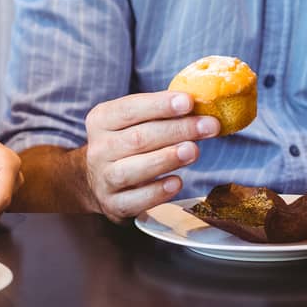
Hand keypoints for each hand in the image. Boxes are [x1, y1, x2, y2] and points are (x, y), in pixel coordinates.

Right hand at [82, 91, 218, 220]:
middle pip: (138, 138)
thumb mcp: (133, 121)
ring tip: (193, 151)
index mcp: (102, 120)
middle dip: (177, 130)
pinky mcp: (114, 205)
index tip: (188, 102)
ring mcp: (104, 179)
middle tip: (208, 126)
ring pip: (133, 169)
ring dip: (166, 159)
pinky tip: (177, 182)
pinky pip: (135, 200)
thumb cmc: (126, 143)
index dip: (160, 105)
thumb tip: (200, 102)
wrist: (98, 181)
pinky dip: (157, 192)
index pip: (130, 108)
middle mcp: (99, 149)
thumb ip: (160, 111)